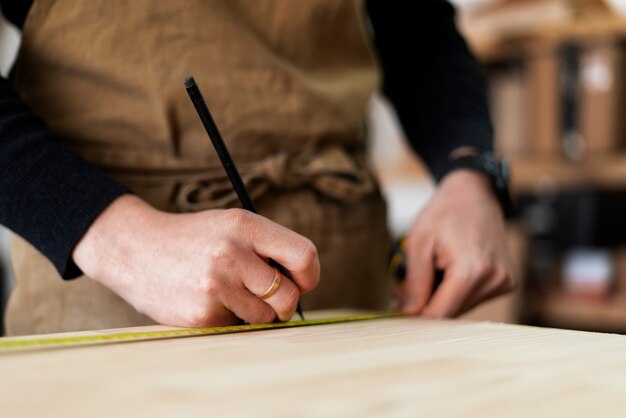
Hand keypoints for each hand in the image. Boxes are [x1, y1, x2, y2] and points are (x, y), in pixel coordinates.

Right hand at [73, 195, 319, 326]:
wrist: (135, 250)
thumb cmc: (194, 241)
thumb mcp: (231, 227)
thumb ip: (268, 248)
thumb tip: (305, 286)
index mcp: (245, 225)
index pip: (304, 255)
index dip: (309, 276)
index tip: (302, 282)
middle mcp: (232, 253)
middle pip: (289, 296)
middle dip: (284, 304)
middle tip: (269, 299)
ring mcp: (216, 285)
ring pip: (265, 317)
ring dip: (254, 313)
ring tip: (228, 293)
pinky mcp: (202, 314)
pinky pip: (236, 327)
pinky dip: (228, 319)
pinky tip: (206, 301)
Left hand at [396, 170, 514, 316]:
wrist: (474, 192)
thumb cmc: (445, 212)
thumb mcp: (419, 243)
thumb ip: (415, 283)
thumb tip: (408, 314)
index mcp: (473, 271)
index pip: (440, 314)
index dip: (415, 318)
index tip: (394, 314)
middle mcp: (494, 280)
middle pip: (451, 314)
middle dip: (423, 305)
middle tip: (399, 289)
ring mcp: (504, 282)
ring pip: (460, 308)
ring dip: (437, 299)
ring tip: (422, 274)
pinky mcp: (505, 282)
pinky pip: (471, 298)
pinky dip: (453, 292)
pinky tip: (443, 273)